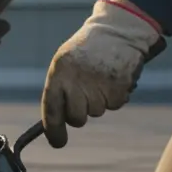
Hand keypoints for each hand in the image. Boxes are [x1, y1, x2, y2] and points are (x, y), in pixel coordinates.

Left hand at [41, 0, 163, 147]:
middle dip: (80, 114)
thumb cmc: (87, 49)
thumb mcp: (64, 62)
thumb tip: (56, 122)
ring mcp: (99, 85)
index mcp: (59, 73)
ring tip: (100, 78)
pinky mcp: (119, 87)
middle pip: (77, 118)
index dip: (54, 130)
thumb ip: (59, 89)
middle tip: (85, 96)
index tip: (58, 142)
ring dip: (99, 101)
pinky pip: (115, 104)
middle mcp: (77, 81)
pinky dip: (115, 96)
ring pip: (97, 112)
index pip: (52, 110)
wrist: (118, 29)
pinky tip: (113, 77)